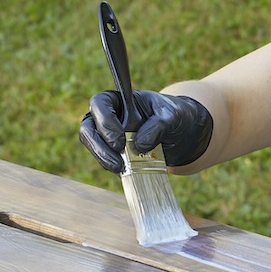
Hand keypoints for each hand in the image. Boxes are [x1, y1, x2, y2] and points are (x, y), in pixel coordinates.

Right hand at [79, 90, 213, 173]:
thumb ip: (158, 125)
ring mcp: (108, 135)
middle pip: (89, 129)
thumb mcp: (172, 115)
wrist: (181, 134)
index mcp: (119, 99)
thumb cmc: (174, 116)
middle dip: (100, 148)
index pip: (100, 104)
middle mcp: (108, 116)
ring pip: (93, 147)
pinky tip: (127, 172)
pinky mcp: (113, 153)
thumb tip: (139, 146)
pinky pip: (105, 161)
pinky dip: (114, 168)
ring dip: (104, 160)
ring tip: (122, 170)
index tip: (120, 141)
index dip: (105, 122)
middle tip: (118, 163)